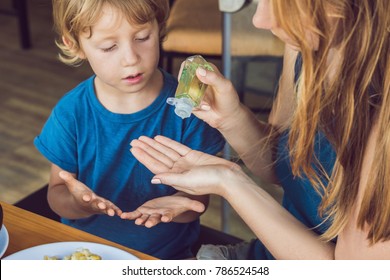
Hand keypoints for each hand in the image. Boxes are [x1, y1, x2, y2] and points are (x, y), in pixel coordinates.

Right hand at [59, 171, 121, 216]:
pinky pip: (111, 209)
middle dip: (98, 205)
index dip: (85, 197)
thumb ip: (68, 179)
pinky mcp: (105, 206)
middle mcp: (91, 204)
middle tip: (102, 206)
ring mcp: (99, 206)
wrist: (80, 206)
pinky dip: (115, 210)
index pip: (84, 197)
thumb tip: (60, 172)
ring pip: (104, 209)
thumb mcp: (72, 185)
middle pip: (95, 205)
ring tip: (112, 213)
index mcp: (83, 198)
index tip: (86, 197)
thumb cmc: (77, 193)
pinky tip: (120, 213)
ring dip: (108, 210)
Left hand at [120, 194, 204, 227]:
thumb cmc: (179, 203)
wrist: (171, 203)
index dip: (167, 217)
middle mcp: (159, 215)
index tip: (166, 218)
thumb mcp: (187, 202)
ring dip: (140, 220)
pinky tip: (122, 216)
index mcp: (169, 213)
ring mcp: (150, 214)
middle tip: (149, 224)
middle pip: (155, 219)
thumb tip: (202, 207)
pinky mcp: (143, 210)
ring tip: (136, 221)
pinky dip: (129, 215)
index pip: (169, 215)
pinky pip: (135, 214)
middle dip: (152, 221)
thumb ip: (193, 205)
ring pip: (144, 218)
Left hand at [130, 135, 244, 195]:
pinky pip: (177, 147)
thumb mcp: (188, 181)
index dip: (144, 157)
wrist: (228, 177)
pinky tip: (158, 138)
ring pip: (166, 151)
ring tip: (143, 137)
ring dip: (154, 144)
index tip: (134, 149)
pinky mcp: (193, 155)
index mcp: (175, 178)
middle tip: (134, 140)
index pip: (155, 166)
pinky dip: (168, 142)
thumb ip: (171, 179)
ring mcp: (185, 163)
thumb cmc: (210, 182)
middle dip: (146, 149)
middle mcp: (178, 170)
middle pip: (158, 157)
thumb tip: (153, 179)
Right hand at [178, 62, 241, 129]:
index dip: (186, 68)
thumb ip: (213, 78)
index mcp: (206, 70)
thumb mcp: (224, 86)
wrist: (227, 117)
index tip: (189, 78)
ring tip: (207, 105)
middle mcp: (197, 80)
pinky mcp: (190, 102)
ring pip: (183, 92)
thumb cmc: (228, 99)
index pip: (191, 64)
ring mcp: (192, 91)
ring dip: (194, 99)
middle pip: (183, 78)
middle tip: (198, 95)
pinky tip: (205, 108)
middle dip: (188, 87)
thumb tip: (199, 70)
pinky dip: (195, 107)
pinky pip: (185, 103)